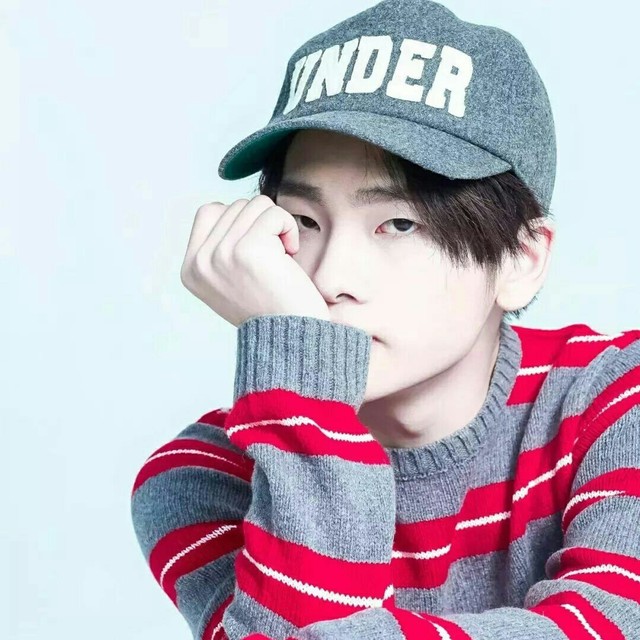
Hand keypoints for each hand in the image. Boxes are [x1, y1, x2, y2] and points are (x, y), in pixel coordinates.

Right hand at [180, 195, 330, 327]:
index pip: (208, 211)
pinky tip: (291, 254)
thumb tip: (229, 207)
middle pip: (235, 205)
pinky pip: (274, 214)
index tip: (255, 252)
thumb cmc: (271, 306)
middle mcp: (200, 262)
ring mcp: (221, 254)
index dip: (239, 221)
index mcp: (190, 269)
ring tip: (282, 256)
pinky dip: (289, 229)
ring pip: (256, 205)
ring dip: (277, 226)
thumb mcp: (230, 279)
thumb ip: (220, 246)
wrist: (292, 337)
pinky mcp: (248, 249)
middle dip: (261, 225)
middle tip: (272, 259)